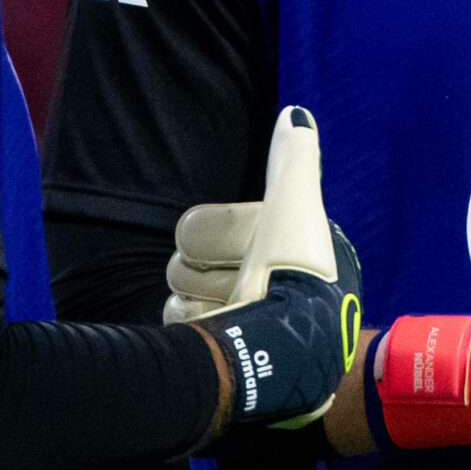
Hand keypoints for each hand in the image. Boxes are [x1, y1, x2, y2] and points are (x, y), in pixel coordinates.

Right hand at [165, 108, 363, 429]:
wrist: (280, 353)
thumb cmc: (293, 275)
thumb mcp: (295, 204)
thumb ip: (294, 158)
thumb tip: (295, 114)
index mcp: (283, 255)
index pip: (213, 224)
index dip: (223, 229)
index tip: (255, 245)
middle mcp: (263, 290)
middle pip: (189, 257)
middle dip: (204, 267)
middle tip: (241, 284)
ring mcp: (237, 324)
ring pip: (178, 287)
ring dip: (198, 296)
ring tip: (231, 312)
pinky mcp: (214, 355)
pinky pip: (175, 320)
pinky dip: (192, 324)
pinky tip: (218, 332)